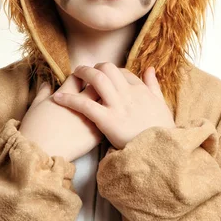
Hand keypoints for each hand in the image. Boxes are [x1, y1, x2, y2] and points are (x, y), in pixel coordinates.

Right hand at [19, 74, 103, 162]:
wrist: (40, 152)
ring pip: (105, 103)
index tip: (80, 80)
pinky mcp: (95, 134)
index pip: (79, 77)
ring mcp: (90, 118)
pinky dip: (105, 120)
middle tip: (94, 90)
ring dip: (104, 102)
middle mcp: (81, 103)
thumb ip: (43, 92)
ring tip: (100, 105)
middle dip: (97, 85)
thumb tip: (47, 83)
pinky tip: (103, 122)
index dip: (80, 77)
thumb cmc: (34, 129)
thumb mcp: (35, 106)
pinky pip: (106, 122)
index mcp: (66, 94)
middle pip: (96, 86)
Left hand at [52, 62, 175, 149]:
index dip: (110, 71)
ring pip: (97, 79)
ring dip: (82, 73)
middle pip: (108, 69)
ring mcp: (118, 106)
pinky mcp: (108, 120)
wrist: (162, 153)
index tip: (103, 75)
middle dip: (94, 67)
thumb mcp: (162, 105)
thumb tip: (150, 69)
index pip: (122, 72)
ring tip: (72, 75)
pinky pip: (85, 104)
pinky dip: (70, 99)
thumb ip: (154, 86)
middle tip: (84, 71)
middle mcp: (129, 94)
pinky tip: (58, 98)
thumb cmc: (162, 132)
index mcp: (140, 90)